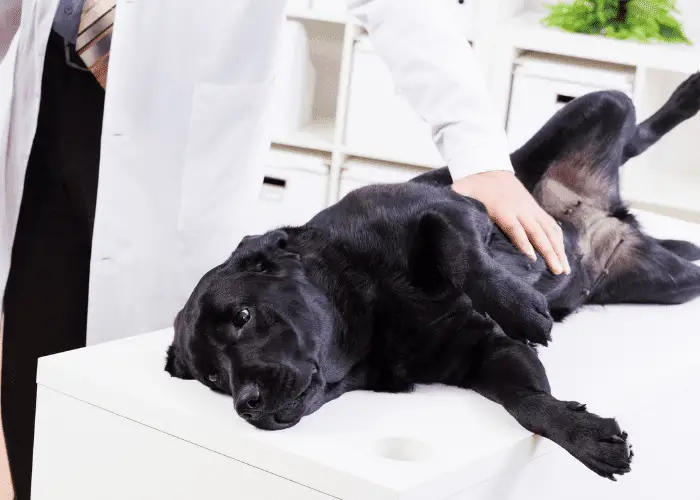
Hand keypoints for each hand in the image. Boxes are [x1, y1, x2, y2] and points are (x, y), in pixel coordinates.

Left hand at [453, 171, 570, 274]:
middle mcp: (520, 210)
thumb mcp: (461, 194)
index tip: (533, 259)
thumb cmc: (472, 186)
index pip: (516, 229)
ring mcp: (530, 209)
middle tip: (557, 271)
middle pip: (537, 233)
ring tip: (565, 270)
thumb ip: (456, 206)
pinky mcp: (535, 209)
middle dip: (548, 252)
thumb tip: (445, 220)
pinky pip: (550, 225)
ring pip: (548, 231)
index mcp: (502, 209)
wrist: (488, 167)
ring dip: (558, 250)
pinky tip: (563, 254)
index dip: (524, 243)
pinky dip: (558, 239)